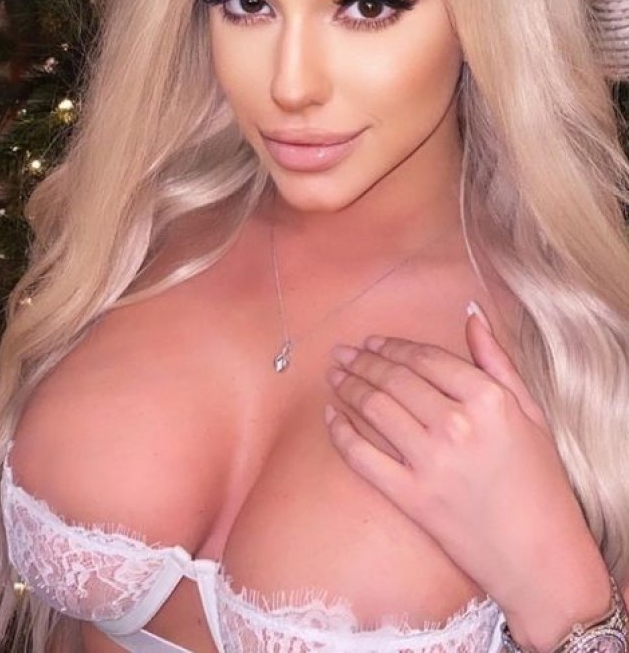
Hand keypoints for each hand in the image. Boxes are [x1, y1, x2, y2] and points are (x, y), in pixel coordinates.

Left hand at [325, 304, 609, 631]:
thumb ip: (496, 359)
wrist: (540, 558)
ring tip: (334, 374)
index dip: (393, 346)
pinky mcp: (411, 498)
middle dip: (363, 360)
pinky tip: (330, 415)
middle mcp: (456, 424)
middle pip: (394, 378)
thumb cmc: (540, 482)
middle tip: (343, 352)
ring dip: (348, 386)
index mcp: (487, 398)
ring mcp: (430, 462)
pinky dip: (341, 432)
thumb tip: (471, 313)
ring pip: (374, 409)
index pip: (425, 358)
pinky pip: (362, 457)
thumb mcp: (530, 412)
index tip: (373, 341)